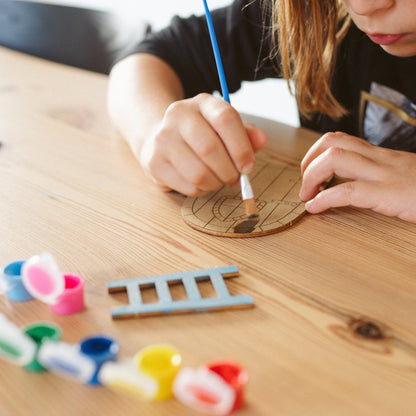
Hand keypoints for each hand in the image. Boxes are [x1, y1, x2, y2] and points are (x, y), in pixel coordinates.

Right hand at [139, 93, 267, 195]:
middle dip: (229, 171)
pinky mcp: (154, 162)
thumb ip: (245, 134)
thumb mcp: (223, 128)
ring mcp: (162, 139)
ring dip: (216, 184)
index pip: (225, 119)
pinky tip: (202, 183)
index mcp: (202, 103)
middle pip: (210, 149)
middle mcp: (178, 115)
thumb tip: (262, 140)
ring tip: (218, 180)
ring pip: (198, 173)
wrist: (159, 137)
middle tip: (235, 178)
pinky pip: (187, 186)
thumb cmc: (200, 135)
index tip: (248, 166)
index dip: (241, 147)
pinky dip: (201, 191)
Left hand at [299, 132, 415, 222]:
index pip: (340, 139)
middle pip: (331, 142)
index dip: (315, 154)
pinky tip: (315, 209)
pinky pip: (347, 192)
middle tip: (305, 185)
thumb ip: (376, 175)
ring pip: (335, 158)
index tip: (310, 175)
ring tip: (307, 196)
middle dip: (307, 161)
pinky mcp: (390, 194)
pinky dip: (323, 199)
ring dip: (311, 177)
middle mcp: (380, 159)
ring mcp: (385, 174)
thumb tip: (347, 184)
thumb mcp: (401, 177)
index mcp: (380, 156)